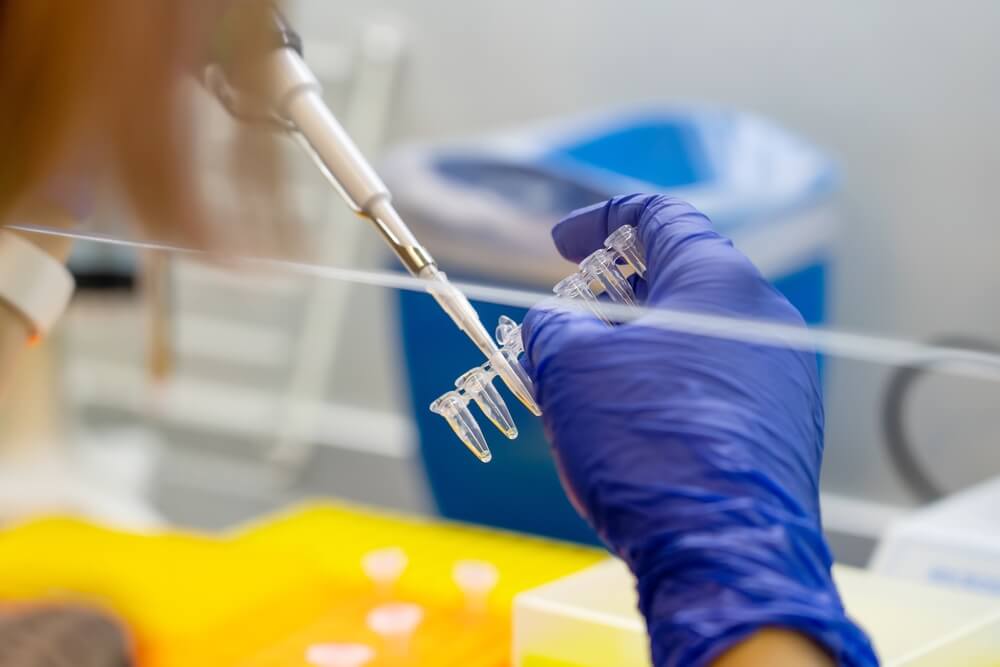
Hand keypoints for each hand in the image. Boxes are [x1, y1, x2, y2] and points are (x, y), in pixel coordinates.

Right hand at [522, 194, 875, 665]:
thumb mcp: (572, 370)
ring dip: (637, 341)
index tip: (560, 243)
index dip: (600, 219)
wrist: (723, 556)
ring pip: (697, 335)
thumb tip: (554, 326)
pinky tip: (630, 418)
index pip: (660, 216)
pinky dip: (666, 381)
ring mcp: (782, 376)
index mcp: (720, 283)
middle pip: (681, 276)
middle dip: (613, 290)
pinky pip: (716, 381)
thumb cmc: (648, 445)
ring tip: (587, 376)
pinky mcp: (781, 427)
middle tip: (569, 316)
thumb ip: (554, 327)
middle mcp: (766, 319)